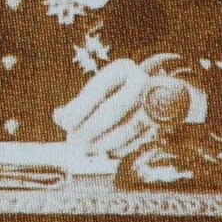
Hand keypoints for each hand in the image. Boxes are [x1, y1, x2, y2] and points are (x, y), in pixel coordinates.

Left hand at [54, 59, 196, 161]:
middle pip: (113, 110)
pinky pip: (138, 140)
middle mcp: (143, 82)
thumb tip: (58, 117)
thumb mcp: (99, 92)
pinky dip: (119, 149)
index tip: (65, 125)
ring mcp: (156, 103)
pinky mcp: (163, 123)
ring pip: (127, 128)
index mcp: (123, 69)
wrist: (163, 96)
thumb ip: (77, 104)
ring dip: (103, 144)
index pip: (98, 89)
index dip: (79, 108)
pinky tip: (105, 152)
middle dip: (90, 130)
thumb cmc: (119, 93)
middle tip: (74, 144)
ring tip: (87, 150)